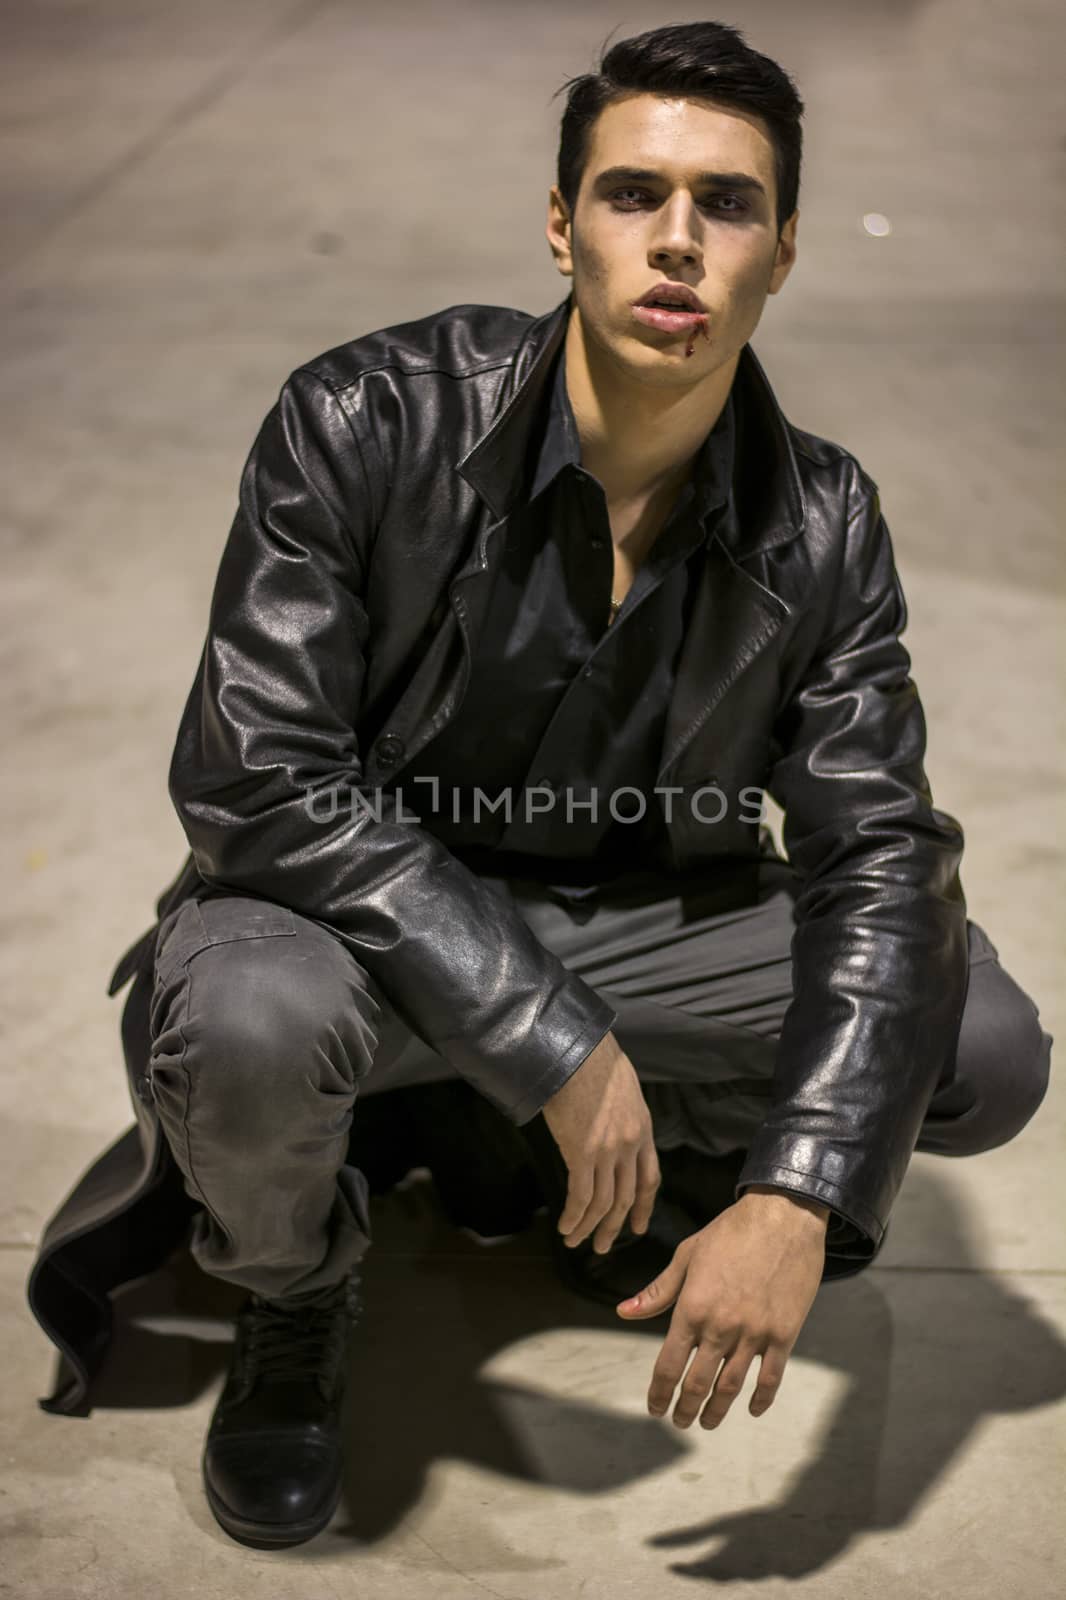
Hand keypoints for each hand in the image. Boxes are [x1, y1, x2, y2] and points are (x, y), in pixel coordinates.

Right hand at [539, 1030, 660, 1254]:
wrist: (577, 1051)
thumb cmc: (594, 1060)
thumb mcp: (623, 1088)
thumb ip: (622, 1113)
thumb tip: (610, 1121)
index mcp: (643, 1130)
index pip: (649, 1178)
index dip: (643, 1206)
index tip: (638, 1226)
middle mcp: (630, 1145)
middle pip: (626, 1197)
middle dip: (614, 1226)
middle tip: (603, 1246)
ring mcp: (608, 1151)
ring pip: (603, 1203)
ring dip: (589, 1227)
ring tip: (576, 1242)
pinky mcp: (582, 1152)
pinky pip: (580, 1196)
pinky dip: (574, 1216)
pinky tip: (566, 1227)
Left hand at [616, 1186, 828, 1428]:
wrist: (782, 1215)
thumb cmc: (731, 1231)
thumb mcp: (687, 1254)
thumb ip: (658, 1290)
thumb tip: (624, 1312)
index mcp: (692, 1307)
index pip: (669, 1364)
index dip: (659, 1392)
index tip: (655, 1407)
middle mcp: (720, 1327)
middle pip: (697, 1383)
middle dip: (685, 1408)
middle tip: (679, 1421)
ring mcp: (754, 1333)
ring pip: (731, 1387)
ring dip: (717, 1410)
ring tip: (707, 1422)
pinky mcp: (784, 1333)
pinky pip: (770, 1377)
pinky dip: (760, 1399)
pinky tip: (751, 1409)